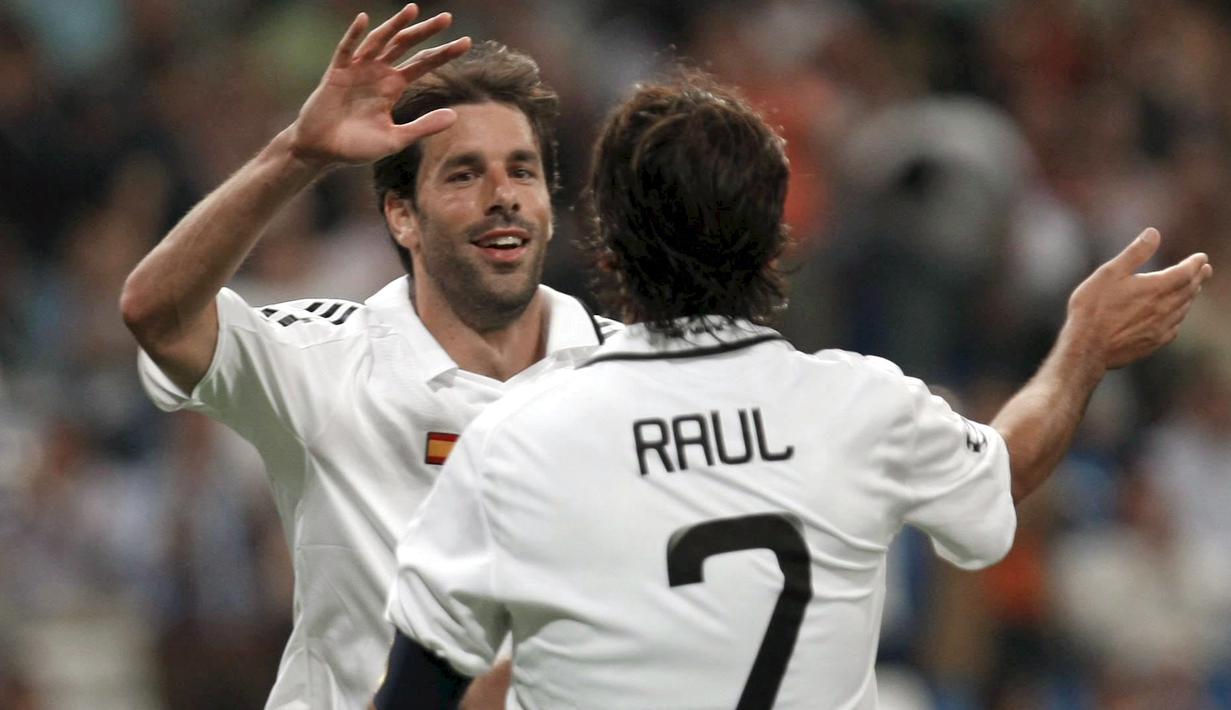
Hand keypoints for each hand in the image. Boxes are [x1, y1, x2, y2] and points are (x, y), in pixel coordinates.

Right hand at [288, 4, 471, 168]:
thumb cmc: (357, 147)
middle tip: (447, 17)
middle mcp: (378, 72)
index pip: (424, 63)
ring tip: (413, 9)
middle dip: (425, 31)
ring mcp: (358, 69)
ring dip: (395, 25)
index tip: (467, 42)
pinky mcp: (337, 73)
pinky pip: (346, 49)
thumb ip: (423, 126)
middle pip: (406, 45)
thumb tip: (456, 115)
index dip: (444, 53)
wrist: (322, 151)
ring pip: (379, 41)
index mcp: (394, 86)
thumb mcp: (396, 139)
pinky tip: (364, 19)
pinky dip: (354, 34)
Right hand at [1064, 227, 1212, 370]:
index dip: (1195, 263)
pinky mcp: (1154, 342)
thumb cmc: (1093, 308)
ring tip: (1192, 289)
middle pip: (1189, 290)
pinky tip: (1175, 316)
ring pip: (1183, 308)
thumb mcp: (1109, 273)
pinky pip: (1174, 326)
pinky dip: (1179, 316)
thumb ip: (1135, 253)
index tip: (1201, 257)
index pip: (1185, 272)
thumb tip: (1154, 233)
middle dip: (1198, 277)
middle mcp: (1164, 308)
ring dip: (1190, 296)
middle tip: (1205, 270)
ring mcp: (1161, 327)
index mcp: (1155, 288)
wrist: (1087, 346)